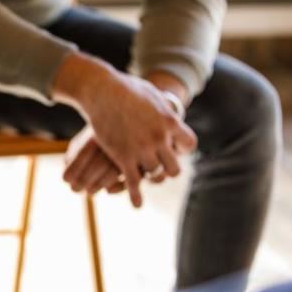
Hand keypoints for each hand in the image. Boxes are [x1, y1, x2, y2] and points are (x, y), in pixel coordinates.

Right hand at [53, 53, 196, 207]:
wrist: (101, 90)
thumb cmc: (125, 87)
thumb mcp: (152, 94)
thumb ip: (163, 107)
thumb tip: (170, 109)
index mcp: (170, 121)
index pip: (189, 145)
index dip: (182, 149)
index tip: (175, 149)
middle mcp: (159, 138)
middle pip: (174, 167)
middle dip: (168, 168)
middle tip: (161, 168)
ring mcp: (141, 148)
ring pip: (154, 174)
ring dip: (149, 177)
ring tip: (144, 177)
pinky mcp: (123, 156)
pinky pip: (133, 181)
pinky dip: (135, 195)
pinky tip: (136, 204)